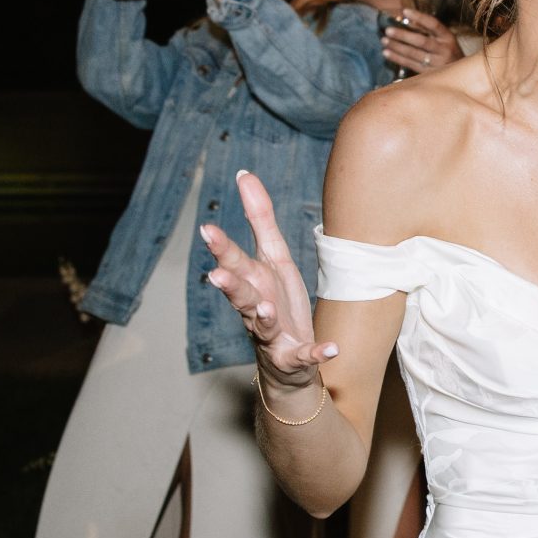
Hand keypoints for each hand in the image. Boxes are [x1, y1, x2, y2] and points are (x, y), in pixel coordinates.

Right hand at [200, 170, 335, 394]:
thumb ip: (259, 218)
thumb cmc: (277, 303)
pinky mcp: (294, 358)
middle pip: (241, 295)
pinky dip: (316, 353)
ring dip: (262, 318)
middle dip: (230, 285)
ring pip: (262, 326)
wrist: (289, 362)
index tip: (207, 230)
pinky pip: (304, 356)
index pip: (234, 262)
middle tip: (217, 275)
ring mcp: (273, 336)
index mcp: (252, 282)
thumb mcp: (272, 258)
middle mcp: (256, 309)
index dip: (221, 248)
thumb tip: (244, 174)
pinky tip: (330, 348)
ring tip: (265, 308)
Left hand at [383, 6, 461, 75]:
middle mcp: (444, 50)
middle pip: (421, 41)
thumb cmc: (448, 52)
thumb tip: (406, 18)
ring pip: (414, 54)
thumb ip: (429, 30)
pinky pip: (410, 64)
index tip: (405, 11)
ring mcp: (437, 64)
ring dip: (397, 47)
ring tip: (384, 41)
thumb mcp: (445, 39)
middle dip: (403, 35)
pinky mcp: (430, 74)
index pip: (433, 24)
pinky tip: (387, 53)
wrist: (462, 76)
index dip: (419, 17)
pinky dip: (398, 58)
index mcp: (448, 37)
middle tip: (388, 30)